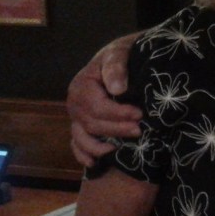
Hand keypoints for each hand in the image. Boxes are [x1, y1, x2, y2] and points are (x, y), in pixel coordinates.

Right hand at [67, 33, 141, 166]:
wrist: (119, 57)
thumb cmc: (121, 55)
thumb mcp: (119, 53)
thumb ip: (116, 67)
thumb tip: (117, 89)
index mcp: (82, 85)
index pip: (97, 107)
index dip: (118, 114)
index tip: (140, 114)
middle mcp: (75, 103)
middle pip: (92, 124)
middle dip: (116, 129)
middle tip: (140, 130)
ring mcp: (76, 116)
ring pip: (83, 137)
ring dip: (100, 146)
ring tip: (120, 149)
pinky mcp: (80, 124)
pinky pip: (76, 143)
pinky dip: (83, 154)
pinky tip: (94, 163)